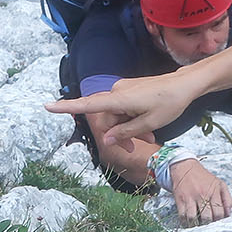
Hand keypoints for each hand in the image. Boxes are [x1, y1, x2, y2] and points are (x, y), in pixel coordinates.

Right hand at [47, 73, 197, 144]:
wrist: (184, 84)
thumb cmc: (169, 103)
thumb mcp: (148, 124)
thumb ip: (125, 133)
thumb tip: (106, 139)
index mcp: (119, 99)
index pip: (87, 105)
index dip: (66, 107)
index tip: (47, 106)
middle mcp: (116, 91)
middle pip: (107, 118)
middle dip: (118, 135)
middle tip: (137, 147)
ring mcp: (123, 89)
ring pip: (116, 115)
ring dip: (127, 128)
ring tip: (147, 138)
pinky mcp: (129, 89)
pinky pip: (123, 108)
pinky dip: (131, 119)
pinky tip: (146, 127)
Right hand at [169, 161, 231, 226]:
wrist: (185, 167)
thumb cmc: (204, 177)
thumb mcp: (220, 184)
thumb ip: (227, 198)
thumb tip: (229, 214)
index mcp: (214, 192)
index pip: (219, 213)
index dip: (219, 221)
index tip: (217, 222)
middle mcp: (203, 195)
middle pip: (207, 217)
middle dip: (208, 224)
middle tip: (208, 225)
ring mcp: (190, 198)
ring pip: (194, 218)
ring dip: (196, 224)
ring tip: (198, 225)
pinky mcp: (180, 199)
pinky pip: (183, 216)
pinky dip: (186, 222)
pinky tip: (189, 222)